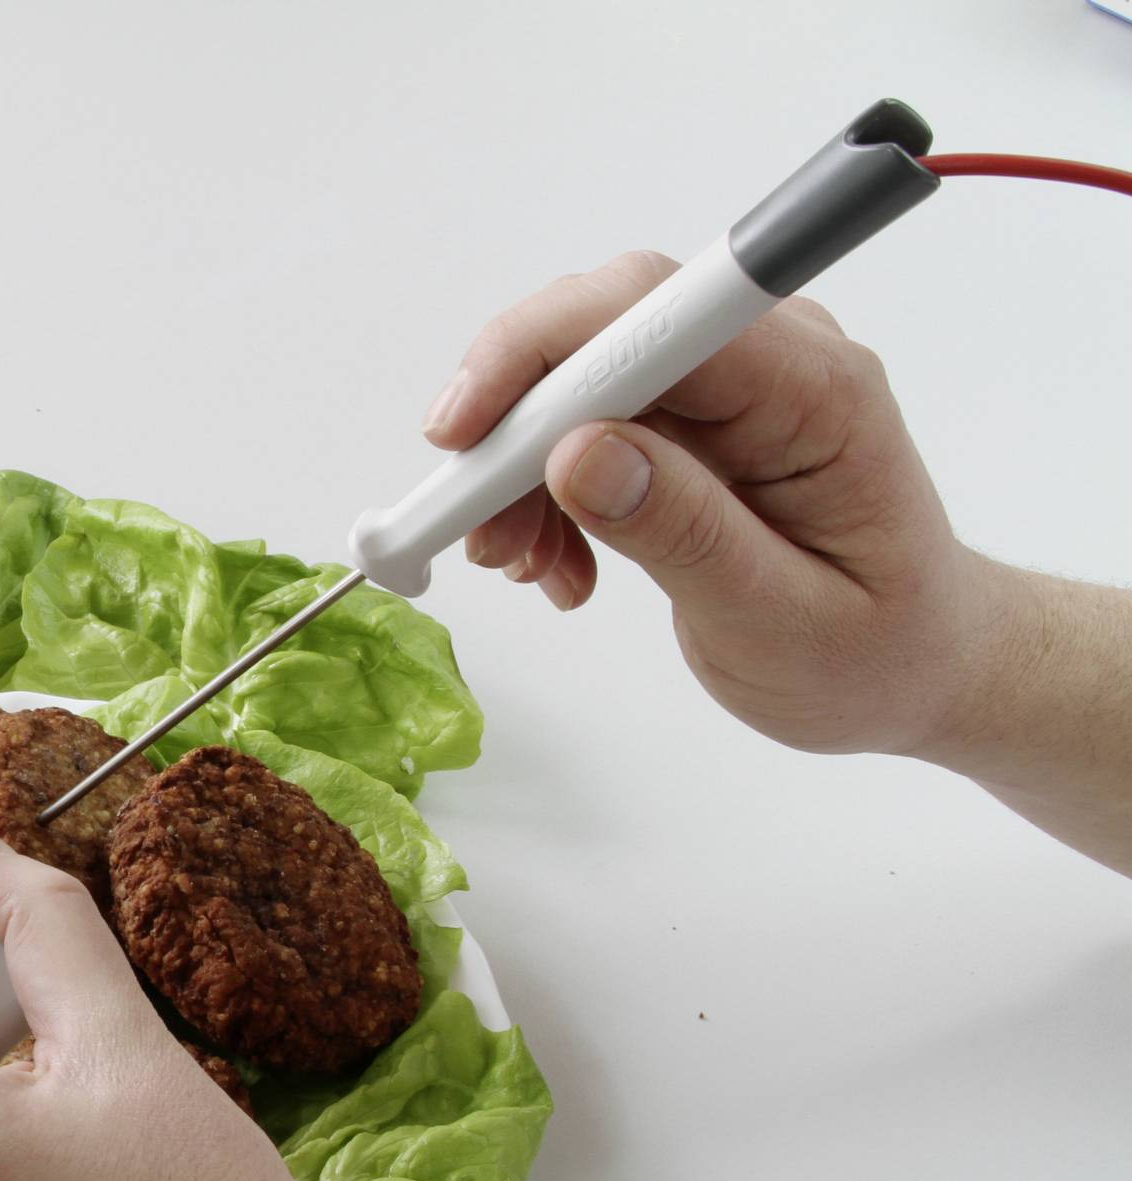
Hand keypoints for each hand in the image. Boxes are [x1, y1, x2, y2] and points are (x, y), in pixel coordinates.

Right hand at [425, 249, 982, 758]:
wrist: (919, 666)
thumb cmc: (875, 653)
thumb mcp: (780, 621)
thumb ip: (685, 534)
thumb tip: (577, 452)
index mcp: (814, 391)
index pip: (656, 313)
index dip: (543, 352)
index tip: (462, 433)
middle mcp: (771, 360)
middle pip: (600, 325)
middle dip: (510, 416)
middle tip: (469, 522)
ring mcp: (729, 386)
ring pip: (576, 377)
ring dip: (517, 467)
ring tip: (524, 566)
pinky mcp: (694, 419)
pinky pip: (583, 421)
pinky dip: (541, 488)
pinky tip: (556, 561)